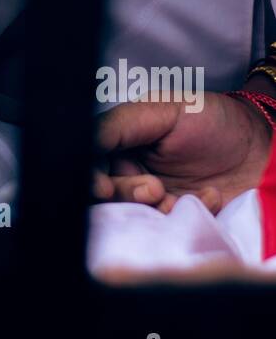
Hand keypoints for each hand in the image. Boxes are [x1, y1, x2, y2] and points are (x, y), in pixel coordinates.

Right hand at [95, 92, 273, 213]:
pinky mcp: (180, 219)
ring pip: (133, 216)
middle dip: (126, 195)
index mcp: (122, 142)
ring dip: (153, 210)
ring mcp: (155, 198)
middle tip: (154, 189)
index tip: (104, 189)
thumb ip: (119, 124)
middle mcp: (131, 171)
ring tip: (177, 199)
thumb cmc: (213, 119)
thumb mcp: (163, 109)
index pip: (90, 162)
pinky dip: (188, 215)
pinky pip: (170, 229)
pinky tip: (209, 197)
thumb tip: (81, 143)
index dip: (91, 178)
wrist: (263, 147)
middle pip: (106, 194)